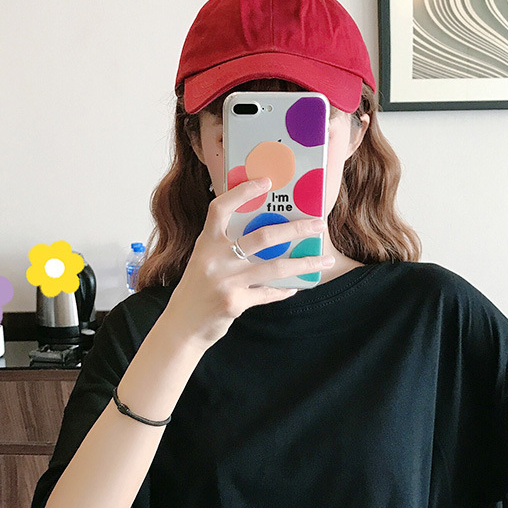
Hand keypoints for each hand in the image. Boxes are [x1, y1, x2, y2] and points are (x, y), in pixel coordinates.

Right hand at [165, 176, 332, 346]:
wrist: (182, 326)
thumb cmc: (197, 289)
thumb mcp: (205, 260)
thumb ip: (227, 246)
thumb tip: (270, 233)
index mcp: (205, 242)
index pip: (220, 208)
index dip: (242, 193)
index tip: (267, 182)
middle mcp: (214, 259)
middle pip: (261, 237)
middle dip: (295, 229)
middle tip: (319, 224)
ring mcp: (224, 281)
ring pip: (274, 268)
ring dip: (303, 263)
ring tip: (325, 260)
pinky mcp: (234, 303)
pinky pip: (268, 293)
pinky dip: (284, 290)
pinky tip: (297, 286)